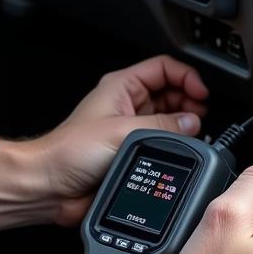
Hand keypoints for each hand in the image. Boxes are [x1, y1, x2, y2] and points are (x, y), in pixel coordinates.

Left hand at [27, 55, 208, 225]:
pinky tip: (180, 153)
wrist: (51, 185)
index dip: (186, 77)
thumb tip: (191, 122)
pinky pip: (163, 143)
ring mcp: (131, 128)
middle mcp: (128, 104)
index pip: (163, 68)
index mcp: (121, 86)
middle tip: (200, 117)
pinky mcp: (133, 152)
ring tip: (192, 134)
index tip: (201, 94)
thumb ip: (161, 125)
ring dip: (184, 125)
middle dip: (189, 102)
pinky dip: (175, 146)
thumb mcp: (122, 131)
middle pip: (171, 92)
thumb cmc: (69, 151)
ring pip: (170, 118)